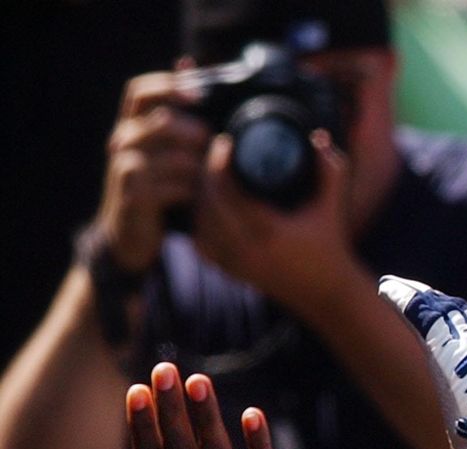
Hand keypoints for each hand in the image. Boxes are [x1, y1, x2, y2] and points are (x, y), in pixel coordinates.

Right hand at [96, 70, 210, 272]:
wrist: (131, 235)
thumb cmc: (158, 188)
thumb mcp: (166, 151)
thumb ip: (178, 116)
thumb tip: (189, 64)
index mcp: (131, 125)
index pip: (140, 91)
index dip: (169, 86)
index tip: (200, 95)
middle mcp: (123, 141)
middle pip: (163, 122)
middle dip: (197, 134)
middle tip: (214, 149)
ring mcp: (125, 168)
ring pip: (176, 158)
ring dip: (202, 169)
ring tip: (212, 178)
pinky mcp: (134, 196)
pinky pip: (175, 188)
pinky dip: (194, 192)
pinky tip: (200, 198)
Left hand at [193, 129, 359, 315]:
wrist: (328, 294)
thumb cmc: (331, 245)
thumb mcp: (333, 205)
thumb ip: (330, 168)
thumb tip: (316, 135)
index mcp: (270, 231)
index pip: (229, 190)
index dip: (219, 162)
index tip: (224, 142)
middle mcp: (248, 250)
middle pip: (208, 203)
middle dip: (205, 174)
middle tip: (212, 155)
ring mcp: (237, 264)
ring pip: (199, 224)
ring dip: (199, 198)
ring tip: (208, 176)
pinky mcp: (232, 273)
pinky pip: (201, 244)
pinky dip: (200, 222)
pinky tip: (207, 206)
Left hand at [379, 275, 466, 448]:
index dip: (456, 321)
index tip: (439, 310)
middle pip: (456, 319)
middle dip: (433, 303)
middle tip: (409, 290)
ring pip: (440, 314)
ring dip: (417, 299)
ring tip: (396, 287)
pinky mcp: (447, 353)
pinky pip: (424, 318)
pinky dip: (406, 301)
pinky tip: (388, 289)